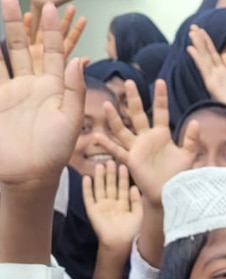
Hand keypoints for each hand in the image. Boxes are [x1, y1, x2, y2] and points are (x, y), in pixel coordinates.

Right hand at [0, 0, 83, 191]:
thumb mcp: (71, 120)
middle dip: (21, 24)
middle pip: (28, 48)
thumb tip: (78, 59)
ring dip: (4, 34)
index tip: (48, 8)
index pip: (55, 53)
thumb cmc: (55, 151)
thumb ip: (75, 90)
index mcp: (57, 90)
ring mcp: (14, 91)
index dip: (52, 31)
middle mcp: (35, 86)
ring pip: (8, 55)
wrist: (29, 174)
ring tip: (1, 9)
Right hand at [83, 161, 142, 255]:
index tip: (124, 165)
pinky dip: (87, 188)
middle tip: (111, 161)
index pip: (123, 187)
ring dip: (100, 177)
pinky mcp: (92, 210)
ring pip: (100, 188)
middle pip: (111, 185)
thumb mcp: (138, 215)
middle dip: (111, 174)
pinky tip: (87, 178)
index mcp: (124, 204)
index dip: (123, 177)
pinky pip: (88, 197)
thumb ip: (137, 201)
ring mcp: (101, 206)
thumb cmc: (131, 232)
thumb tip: (135, 187)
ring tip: (100, 165)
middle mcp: (112, 203)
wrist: (120, 244)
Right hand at [94, 80, 198, 205]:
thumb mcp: (188, 155)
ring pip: (123, 130)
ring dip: (114, 118)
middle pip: (138, 115)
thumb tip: (196, 122)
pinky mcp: (131, 160)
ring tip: (107, 104)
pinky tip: (98, 136)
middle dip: (134, 100)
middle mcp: (147, 139)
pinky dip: (108, 145)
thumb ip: (191, 139)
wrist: (171, 192)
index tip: (160, 82)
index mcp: (162, 135)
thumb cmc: (180, 174)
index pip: (161, 112)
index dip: (160, 98)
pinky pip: (117, 151)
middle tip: (129, 82)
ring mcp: (137, 148)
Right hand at [187, 24, 225, 115]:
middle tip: (193, 26)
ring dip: (197, 45)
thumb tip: (225, 54)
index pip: (214, 55)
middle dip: (200, 40)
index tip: (202, 31)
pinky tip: (191, 49)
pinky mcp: (211, 85)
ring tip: (191, 32)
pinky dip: (197, 59)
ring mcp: (213, 79)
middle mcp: (216, 75)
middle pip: (207, 54)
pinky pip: (203, 69)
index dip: (208, 43)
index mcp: (223, 73)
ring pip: (204, 58)